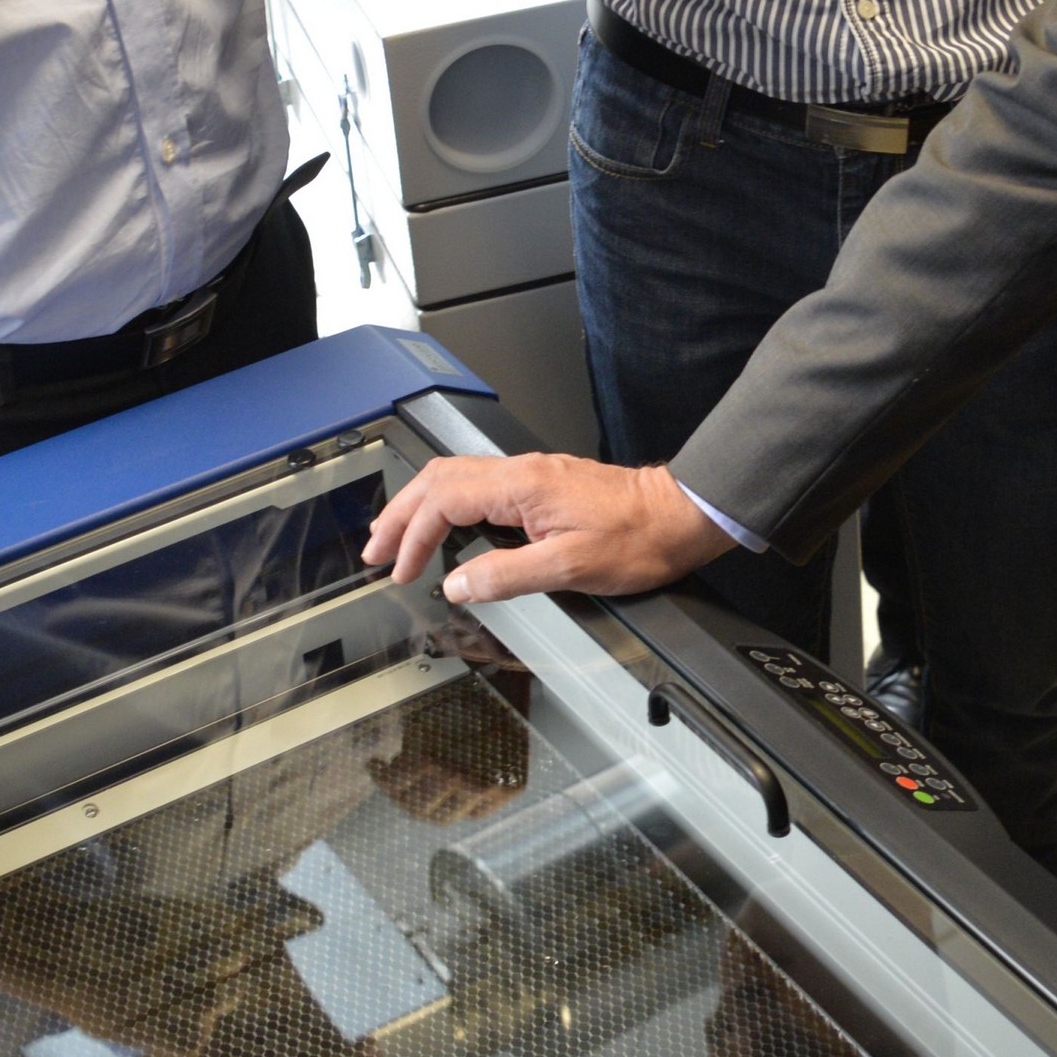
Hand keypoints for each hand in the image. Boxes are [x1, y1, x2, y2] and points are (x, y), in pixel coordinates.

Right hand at [362, 455, 733, 603]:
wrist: (681, 516)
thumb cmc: (638, 539)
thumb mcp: (570, 568)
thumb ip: (506, 576)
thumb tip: (457, 584)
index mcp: (522, 486)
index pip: (444, 501)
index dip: (414, 536)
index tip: (399, 568)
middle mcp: (522, 472)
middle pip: (439, 480)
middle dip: (401, 515)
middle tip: (376, 549)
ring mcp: (532, 475)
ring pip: (456, 478)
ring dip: (421, 507)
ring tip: (397, 537)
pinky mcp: (544, 484)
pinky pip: (479, 485)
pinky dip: (448, 505)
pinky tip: (446, 527)